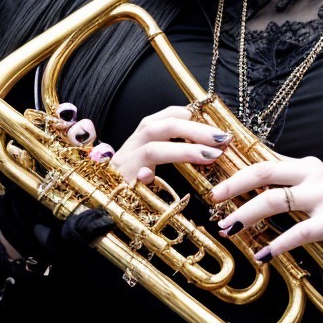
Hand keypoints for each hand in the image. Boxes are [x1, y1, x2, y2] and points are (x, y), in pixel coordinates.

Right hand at [106, 103, 230, 183]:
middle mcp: (129, 148)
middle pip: (160, 127)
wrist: (99, 207)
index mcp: (139, 140)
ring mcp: (123, 167)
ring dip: (184, 150)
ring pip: (152, 149)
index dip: (188, 115)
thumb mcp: (151, 165)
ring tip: (212, 156)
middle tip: (222, 138)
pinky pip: (134, 180)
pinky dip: (147, 178)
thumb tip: (208, 146)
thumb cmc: (130, 187)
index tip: (211, 121)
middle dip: (194, 130)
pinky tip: (157, 179)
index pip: (163, 117)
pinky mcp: (118, 187)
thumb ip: (171, 152)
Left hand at [209, 154, 322, 260]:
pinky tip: (262, 255)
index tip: (215, 190)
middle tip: (215, 203)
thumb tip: (240, 176)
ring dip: (248, 216)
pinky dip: (278, 244)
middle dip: (235, 188)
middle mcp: (314, 175)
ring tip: (230, 230)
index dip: (236, 175)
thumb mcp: (305, 184)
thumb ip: (280, 179)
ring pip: (276, 201)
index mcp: (303, 165)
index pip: (263, 164)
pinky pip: (299, 232)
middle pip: (265, 174)